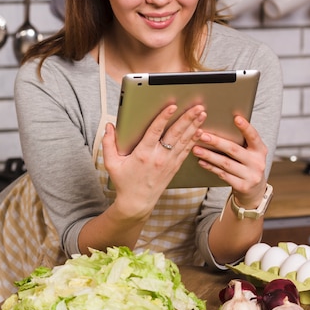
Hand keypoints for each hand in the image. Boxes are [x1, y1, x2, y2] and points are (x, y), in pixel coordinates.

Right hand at [102, 103, 206, 217]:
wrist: (137, 203)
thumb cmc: (124, 183)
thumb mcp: (111, 163)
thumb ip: (108, 144)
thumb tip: (108, 127)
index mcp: (143, 154)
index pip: (155, 132)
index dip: (164, 117)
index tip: (172, 106)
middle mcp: (158, 157)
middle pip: (175, 134)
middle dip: (187, 118)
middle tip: (196, 107)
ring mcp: (169, 162)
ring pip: (184, 140)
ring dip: (194, 126)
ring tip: (201, 113)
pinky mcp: (174, 167)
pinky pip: (186, 150)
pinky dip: (193, 139)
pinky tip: (199, 130)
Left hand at [192, 115, 267, 207]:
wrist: (254, 190)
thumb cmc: (247, 165)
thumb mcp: (250, 153)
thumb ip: (241, 142)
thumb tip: (220, 126)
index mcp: (260, 150)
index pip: (254, 136)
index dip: (246, 127)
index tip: (236, 118)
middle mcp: (258, 163)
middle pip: (234, 150)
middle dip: (217, 142)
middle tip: (202, 135)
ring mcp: (251, 176)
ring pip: (226, 163)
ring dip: (209, 155)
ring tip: (196, 149)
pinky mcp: (242, 186)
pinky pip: (223, 175)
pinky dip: (211, 167)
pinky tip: (201, 161)